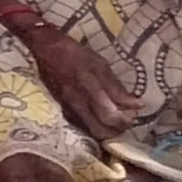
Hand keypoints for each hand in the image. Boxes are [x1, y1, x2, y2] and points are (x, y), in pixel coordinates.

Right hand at [23, 16, 136, 133]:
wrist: (44, 49)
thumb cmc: (74, 54)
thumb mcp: (99, 65)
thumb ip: (117, 87)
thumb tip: (137, 105)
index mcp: (88, 90)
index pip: (111, 117)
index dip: (126, 120)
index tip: (134, 112)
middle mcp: (77, 104)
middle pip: (101, 131)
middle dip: (117, 129)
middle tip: (125, 118)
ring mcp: (68, 108)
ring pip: (91, 132)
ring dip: (106, 130)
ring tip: (114, 118)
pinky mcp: (62, 109)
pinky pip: (82, 126)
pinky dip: (94, 126)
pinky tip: (99, 116)